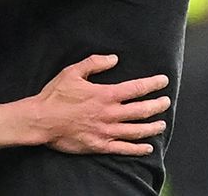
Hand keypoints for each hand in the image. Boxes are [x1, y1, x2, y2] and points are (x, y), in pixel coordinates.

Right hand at [29, 54, 169, 155]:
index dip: (152, 84)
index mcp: (105, 95)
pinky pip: (123, 149)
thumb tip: (114, 59)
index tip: (163, 81)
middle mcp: (109, 114)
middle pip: (142, 110)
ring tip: (162, 124)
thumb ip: (95, 63)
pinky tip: (147, 147)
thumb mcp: (72, 72)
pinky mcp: (99, 145)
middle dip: (157, 106)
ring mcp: (106, 131)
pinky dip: (138, 149)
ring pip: (136, 131)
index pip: (136, 88)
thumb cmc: (55, 96)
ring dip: (152, 127)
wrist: (40, 121)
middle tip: (166, 102)